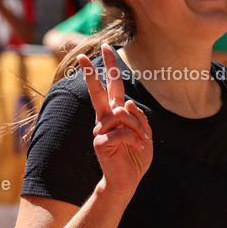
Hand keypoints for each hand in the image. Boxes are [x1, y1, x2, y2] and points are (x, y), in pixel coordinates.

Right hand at [80, 45, 153, 199]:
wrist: (127, 181)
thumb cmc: (136, 156)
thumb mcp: (145, 134)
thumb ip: (139, 118)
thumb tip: (127, 103)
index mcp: (116, 113)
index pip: (113, 86)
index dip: (110, 67)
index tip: (106, 47)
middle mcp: (106, 119)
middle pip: (98, 92)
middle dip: (91, 73)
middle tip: (81, 56)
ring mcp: (100, 130)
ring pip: (120, 114)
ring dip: (138, 127)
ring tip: (142, 141)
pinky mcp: (99, 143)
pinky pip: (121, 133)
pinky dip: (134, 140)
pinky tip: (139, 148)